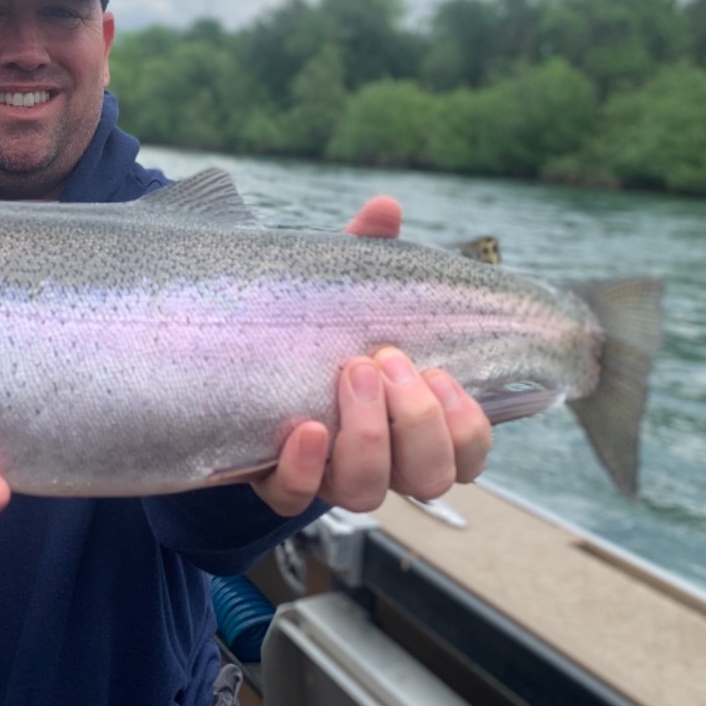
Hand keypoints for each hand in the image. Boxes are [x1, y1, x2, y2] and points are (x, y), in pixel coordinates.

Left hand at [250, 195, 492, 515]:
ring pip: (369, 494)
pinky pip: (296, 497)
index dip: (466, 427)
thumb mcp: (342, 297)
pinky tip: (305, 429)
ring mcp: (330, 475)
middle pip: (429, 479)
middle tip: (386, 360)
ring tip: (350, 374)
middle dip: (418, 422)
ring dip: (369, 438)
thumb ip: (368, 257)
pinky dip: (305, 468)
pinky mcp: (279, 481)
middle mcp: (381, 461)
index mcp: (413, 426)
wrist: (238, 375)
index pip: (466, 455)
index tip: (441, 372)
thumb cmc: (314, 337)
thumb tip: (384, 208)